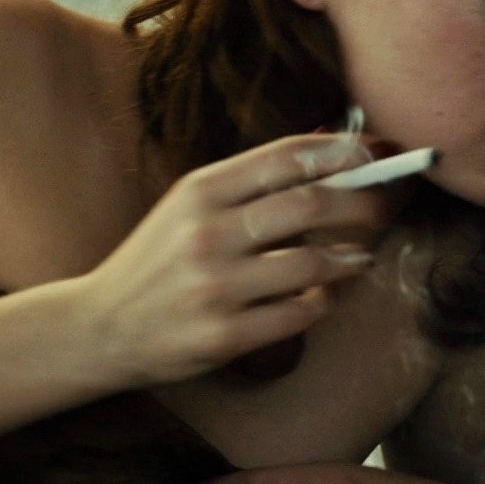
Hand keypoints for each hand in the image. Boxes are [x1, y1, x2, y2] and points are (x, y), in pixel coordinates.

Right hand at [74, 134, 394, 387]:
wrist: (100, 327)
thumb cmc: (158, 261)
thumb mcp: (187, 207)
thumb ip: (249, 182)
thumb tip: (327, 148)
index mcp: (199, 191)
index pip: (286, 158)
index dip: (341, 152)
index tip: (374, 155)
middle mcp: (206, 233)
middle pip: (311, 203)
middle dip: (362, 201)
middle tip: (384, 206)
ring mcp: (215, 287)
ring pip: (313, 263)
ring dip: (349, 258)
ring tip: (359, 256)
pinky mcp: (223, 335)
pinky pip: (299, 314)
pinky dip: (320, 304)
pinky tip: (320, 297)